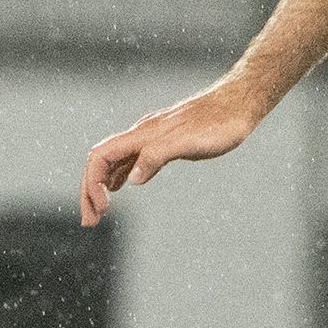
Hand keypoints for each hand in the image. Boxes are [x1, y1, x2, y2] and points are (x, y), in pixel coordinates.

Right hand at [80, 82, 260, 225]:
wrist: (237, 105)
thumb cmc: (219, 124)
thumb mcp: (189, 143)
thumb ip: (158, 156)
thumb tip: (133, 180)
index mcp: (142, 135)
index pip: (100, 157)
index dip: (92, 184)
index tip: (101, 210)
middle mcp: (141, 135)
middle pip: (100, 162)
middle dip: (90, 191)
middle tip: (90, 222)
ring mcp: (151, 138)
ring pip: (114, 162)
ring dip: (101, 186)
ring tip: (99, 211)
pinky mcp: (163, 142)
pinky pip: (131, 160)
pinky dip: (119, 176)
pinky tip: (120, 187)